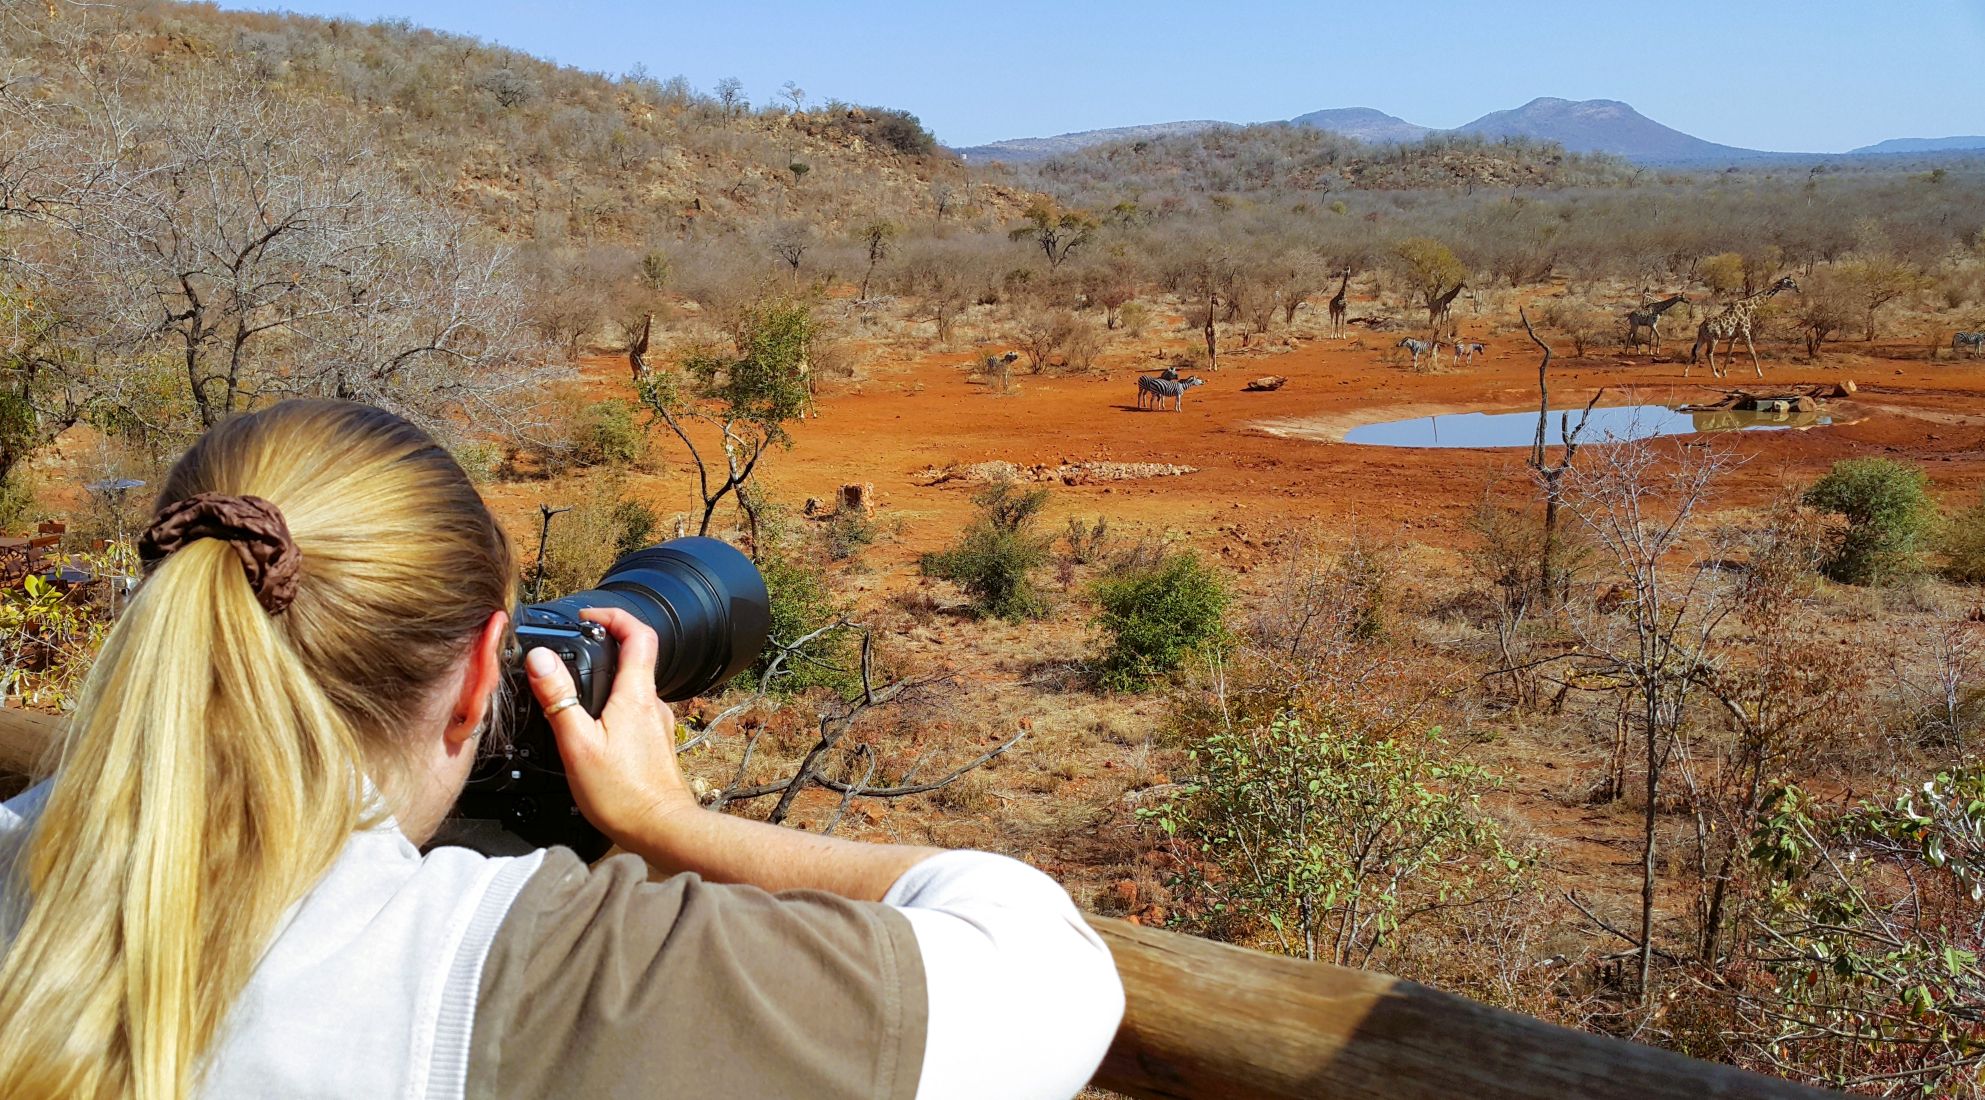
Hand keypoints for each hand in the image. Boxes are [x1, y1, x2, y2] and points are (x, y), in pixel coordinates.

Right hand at [523, 608, 695, 848]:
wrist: (660, 830)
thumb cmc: (622, 793)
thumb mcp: (577, 744)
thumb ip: (559, 698)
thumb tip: (540, 658)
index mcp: (636, 695)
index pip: (639, 634)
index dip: (614, 615)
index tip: (588, 616)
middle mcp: (652, 704)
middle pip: (635, 658)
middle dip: (603, 647)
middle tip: (573, 651)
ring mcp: (657, 724)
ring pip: (633, 687)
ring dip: (608, 680)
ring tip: (576, 692)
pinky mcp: (655, 743)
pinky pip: (635, 712)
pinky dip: (614, 707)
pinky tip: (595, 728)